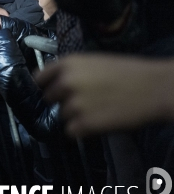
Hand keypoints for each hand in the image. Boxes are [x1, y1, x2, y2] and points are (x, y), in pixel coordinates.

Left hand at [37, 55, 173, 136]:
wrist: (154, 89)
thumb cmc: (129, 73)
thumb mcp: (95, 62)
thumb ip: (73, 71)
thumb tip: (56, 82)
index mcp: (68, 64)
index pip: (39, 78)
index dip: (45, 85)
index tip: (51, 90)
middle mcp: (66, 82)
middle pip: (48, 98)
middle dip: (62, 100)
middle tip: (84, 101)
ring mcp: (74, 104)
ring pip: (62, 115)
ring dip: (75, 116)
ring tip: (98, 111)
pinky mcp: (84, 124)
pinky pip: (71, 131)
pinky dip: (82, 130)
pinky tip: (98, 122)